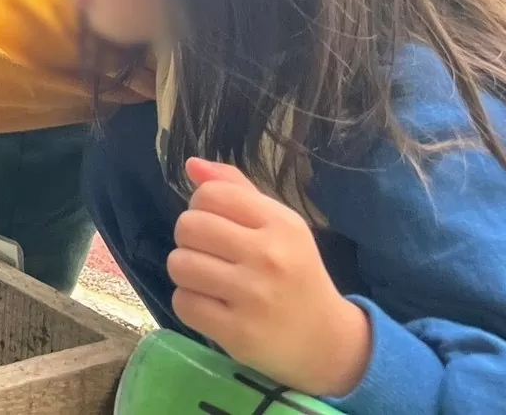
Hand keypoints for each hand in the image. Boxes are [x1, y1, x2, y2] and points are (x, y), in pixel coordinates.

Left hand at [168, 158, 371, 398]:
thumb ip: (236, 190)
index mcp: (281, 223)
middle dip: (189, 238)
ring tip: (207, 279)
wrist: (326, 340)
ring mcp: (253, 296)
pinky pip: (183, 303)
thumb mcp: (278, 225)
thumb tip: (191, 164)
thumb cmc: (295, 273)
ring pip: (179, 264)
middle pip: (188, 226)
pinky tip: (211, 305)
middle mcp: (269, 256)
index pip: (211, 194)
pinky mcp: (238, 332)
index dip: (200, 205)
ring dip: (185, 271)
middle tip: (208, 253)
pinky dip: (189, 303)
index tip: (214, 223)